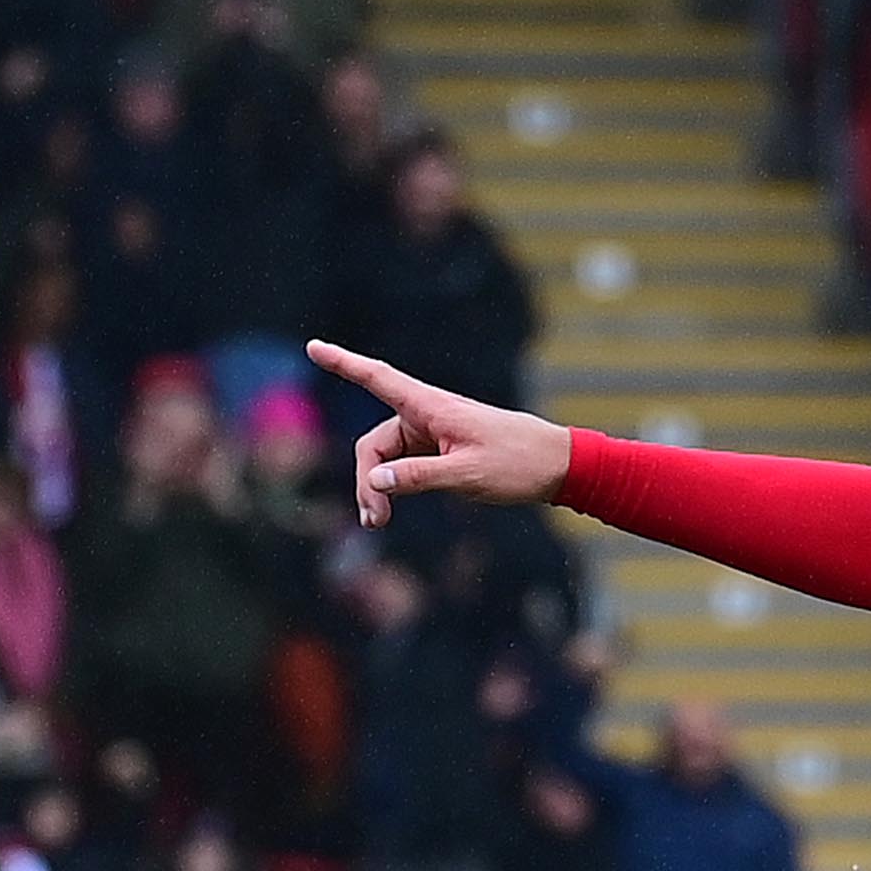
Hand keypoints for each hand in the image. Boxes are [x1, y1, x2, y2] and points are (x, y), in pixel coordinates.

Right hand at [303, 340, 574, 525]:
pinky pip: (404, 465)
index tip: (313, 347)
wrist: (556, 465)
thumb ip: (419, 477)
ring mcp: (432, 433)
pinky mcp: (440, 450)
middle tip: (374, 521)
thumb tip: (374, 481)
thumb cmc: (517, 463)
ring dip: (378, 488)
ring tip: (379, 523)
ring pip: (387, 458)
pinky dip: (395, 486)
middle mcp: (426, 415)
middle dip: (367, 480)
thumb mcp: (466, 476)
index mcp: (431, 408)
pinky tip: (390, 511)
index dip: (343, 363)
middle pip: (374, 443)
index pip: (377, 379)